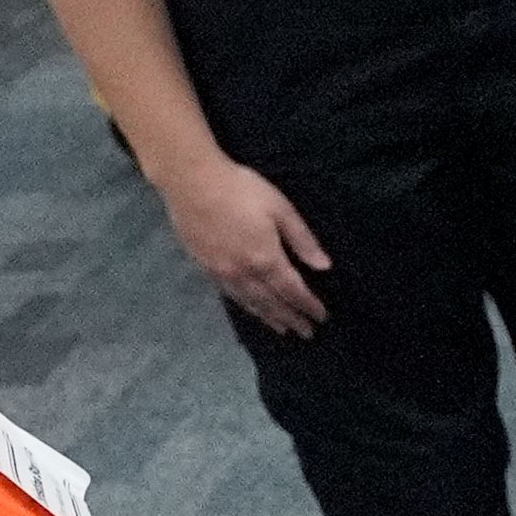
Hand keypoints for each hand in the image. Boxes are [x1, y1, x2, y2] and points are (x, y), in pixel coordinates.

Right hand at [157, 154, 332, 336]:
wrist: (191, 182)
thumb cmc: (241, 189)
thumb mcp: (280, 208)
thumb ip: (302, 239)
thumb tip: (324, 266)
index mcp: (266, 258)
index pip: (293, 290)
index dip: (308, 306)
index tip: (321, 318)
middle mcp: (244, 273)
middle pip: (272, 303)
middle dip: (292, 318)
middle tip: (306, 333)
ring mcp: (222, 272)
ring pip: (250, 303)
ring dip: (269, 318)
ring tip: (283, 330)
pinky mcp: (205, 267)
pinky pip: (231, 296)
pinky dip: (246, 307)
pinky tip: (251, 309)